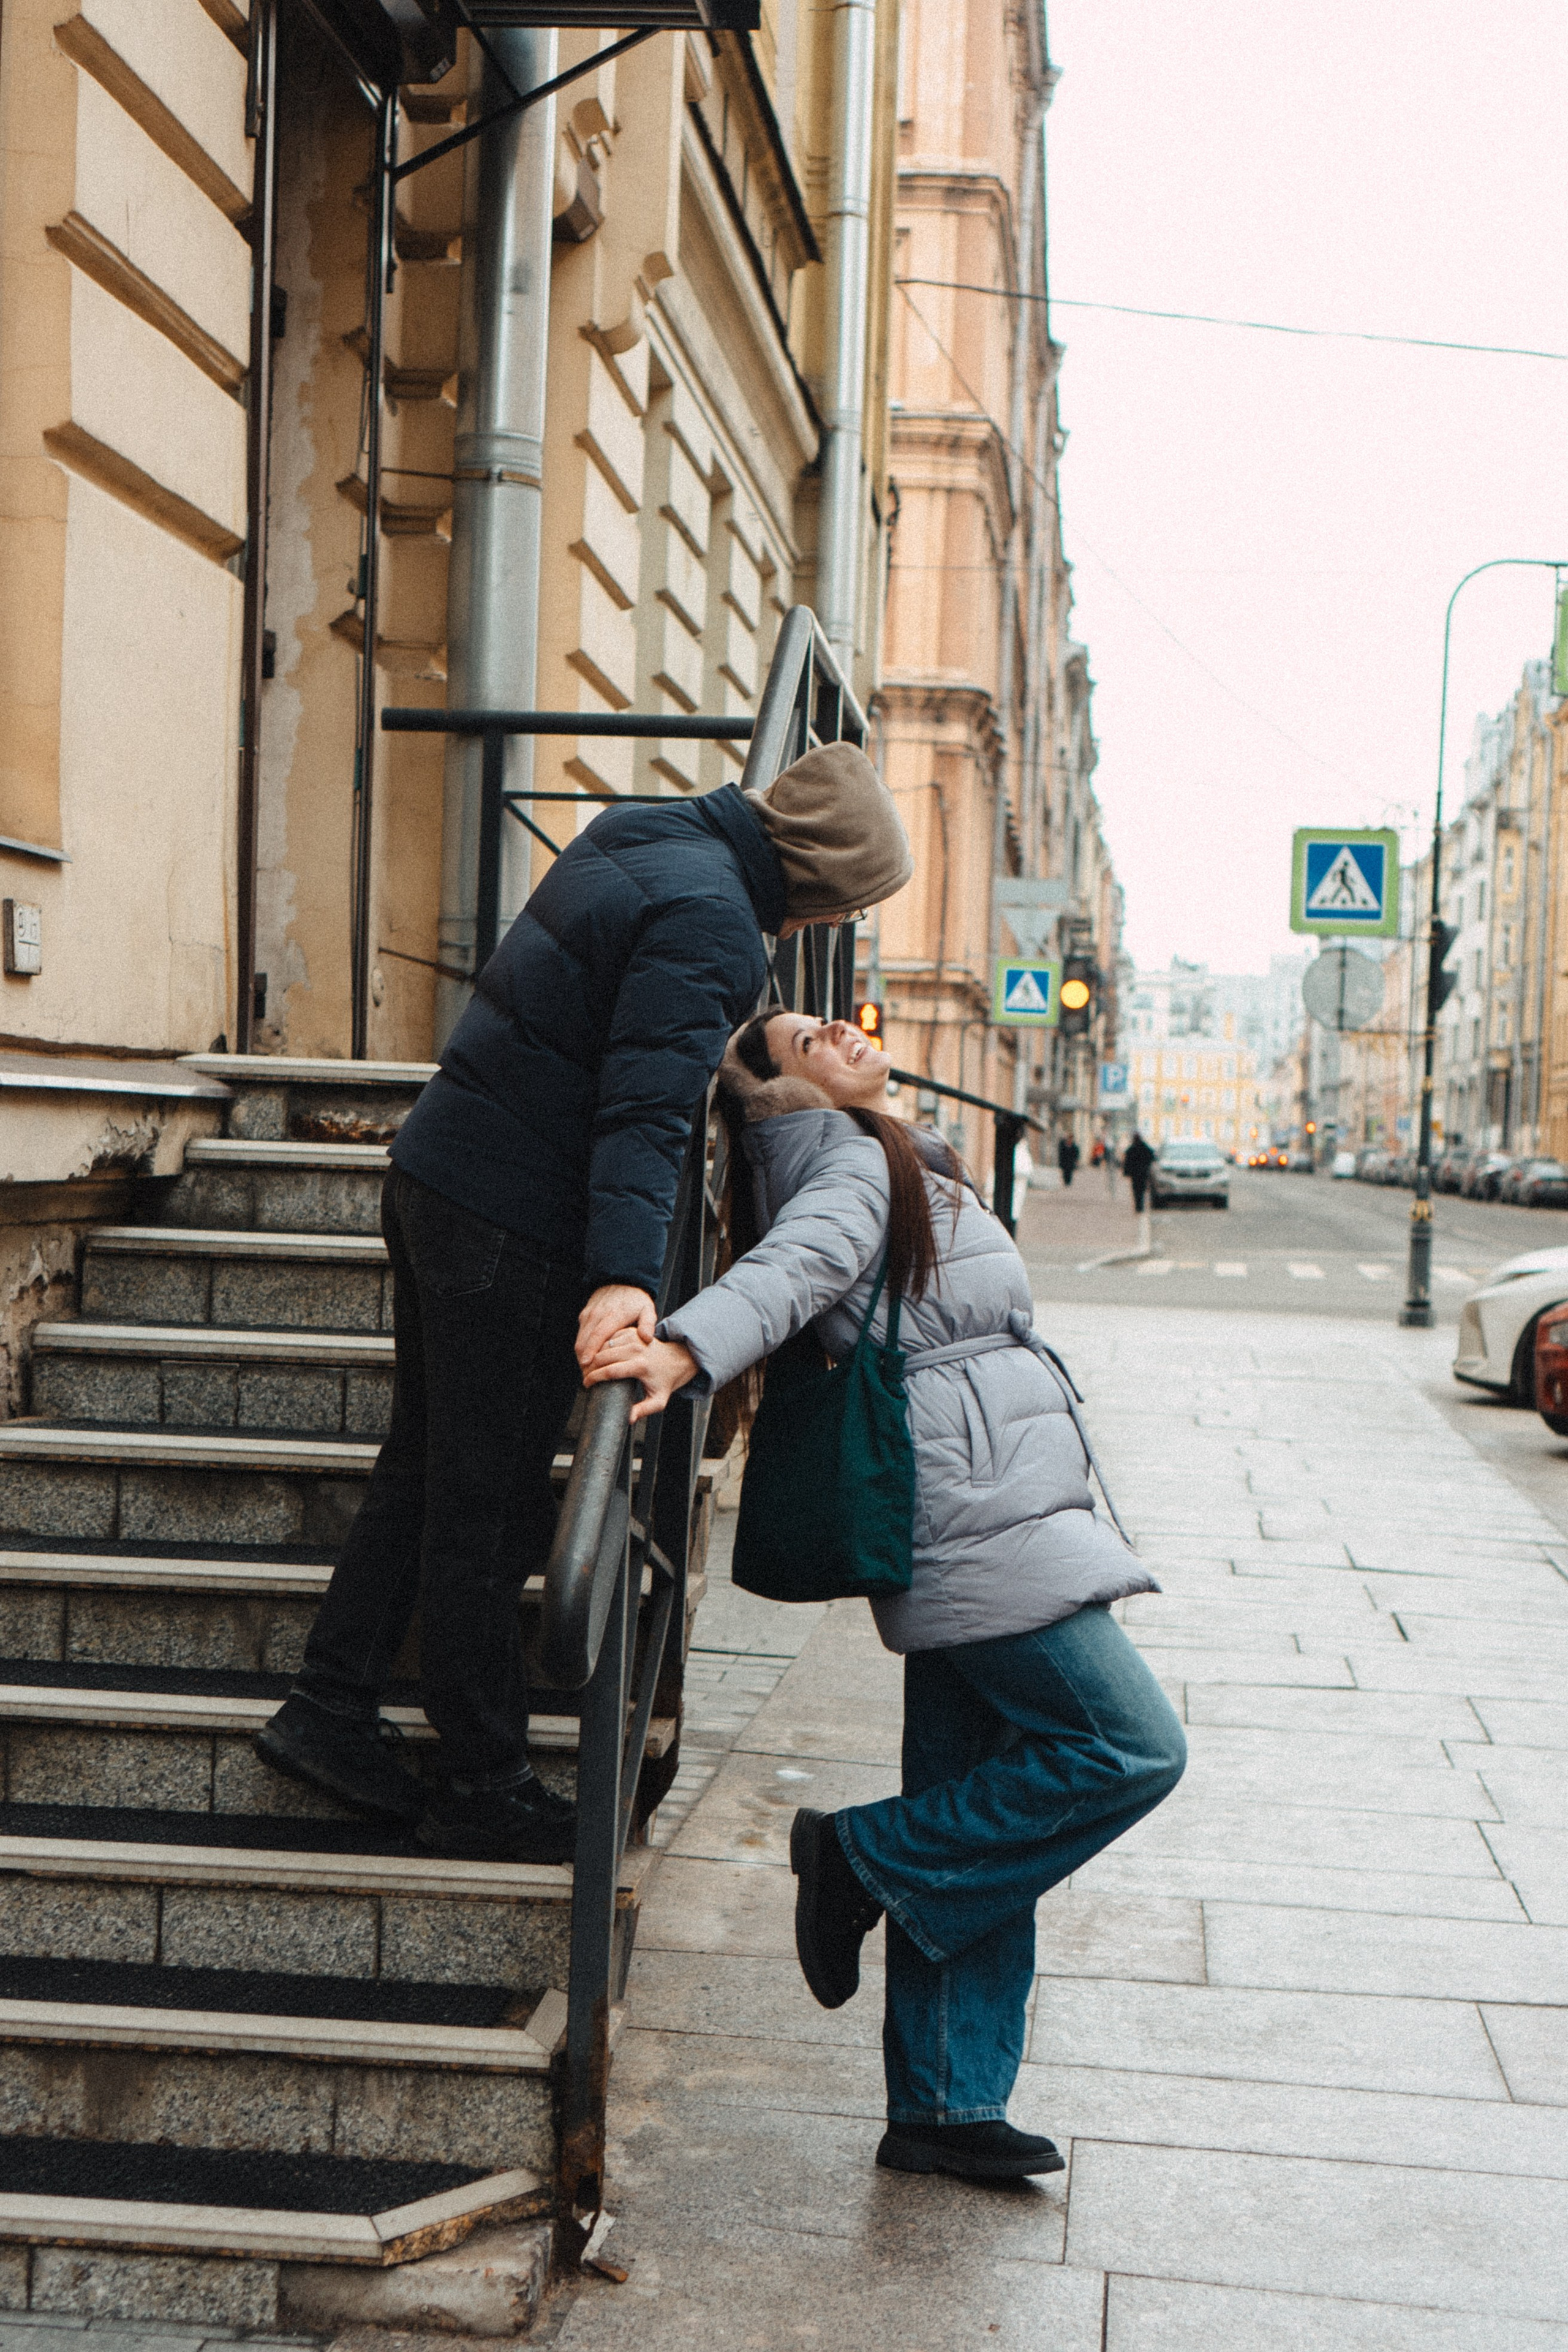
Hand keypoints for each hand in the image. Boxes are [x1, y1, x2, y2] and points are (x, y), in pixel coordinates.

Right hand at [576, 1284, 655, 1370]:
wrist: (622, 1281)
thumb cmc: (636, 1299)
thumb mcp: (647, 1310)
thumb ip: (648, 1324)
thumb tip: (647, 1338)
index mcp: (614, 1315)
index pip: (598, 1336)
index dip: (591, 1351)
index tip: (587, 1365)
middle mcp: (598, 1314)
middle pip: (584, 1340)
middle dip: (583, 1359)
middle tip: (587, 1375)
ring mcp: (589, 1314)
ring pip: (580, 1338)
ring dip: (581, 1354)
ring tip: (587, 1370)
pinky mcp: (585, 1315)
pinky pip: (580, 1333)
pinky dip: (582, 1346)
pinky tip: (587, 1358)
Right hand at [582, 1331, 698, 1423]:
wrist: (676, 1360)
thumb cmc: (665, 1381)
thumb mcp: (658, 1401)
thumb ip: (643, 1411)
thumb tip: (629, 1419)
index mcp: (641, 1366)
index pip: (610, 1371)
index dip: (594, 1378)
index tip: (586, 1384)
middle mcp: (637, 1349)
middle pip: (603, 1356)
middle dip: (589, 1367)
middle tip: (584, 1377)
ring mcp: (634, 1338)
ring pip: (603, 1345)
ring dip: (593, 1356)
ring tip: (587, 1368)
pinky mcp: (631, 1332)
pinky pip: (609, 1338)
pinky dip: (600, 1346)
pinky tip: (596, 1356)